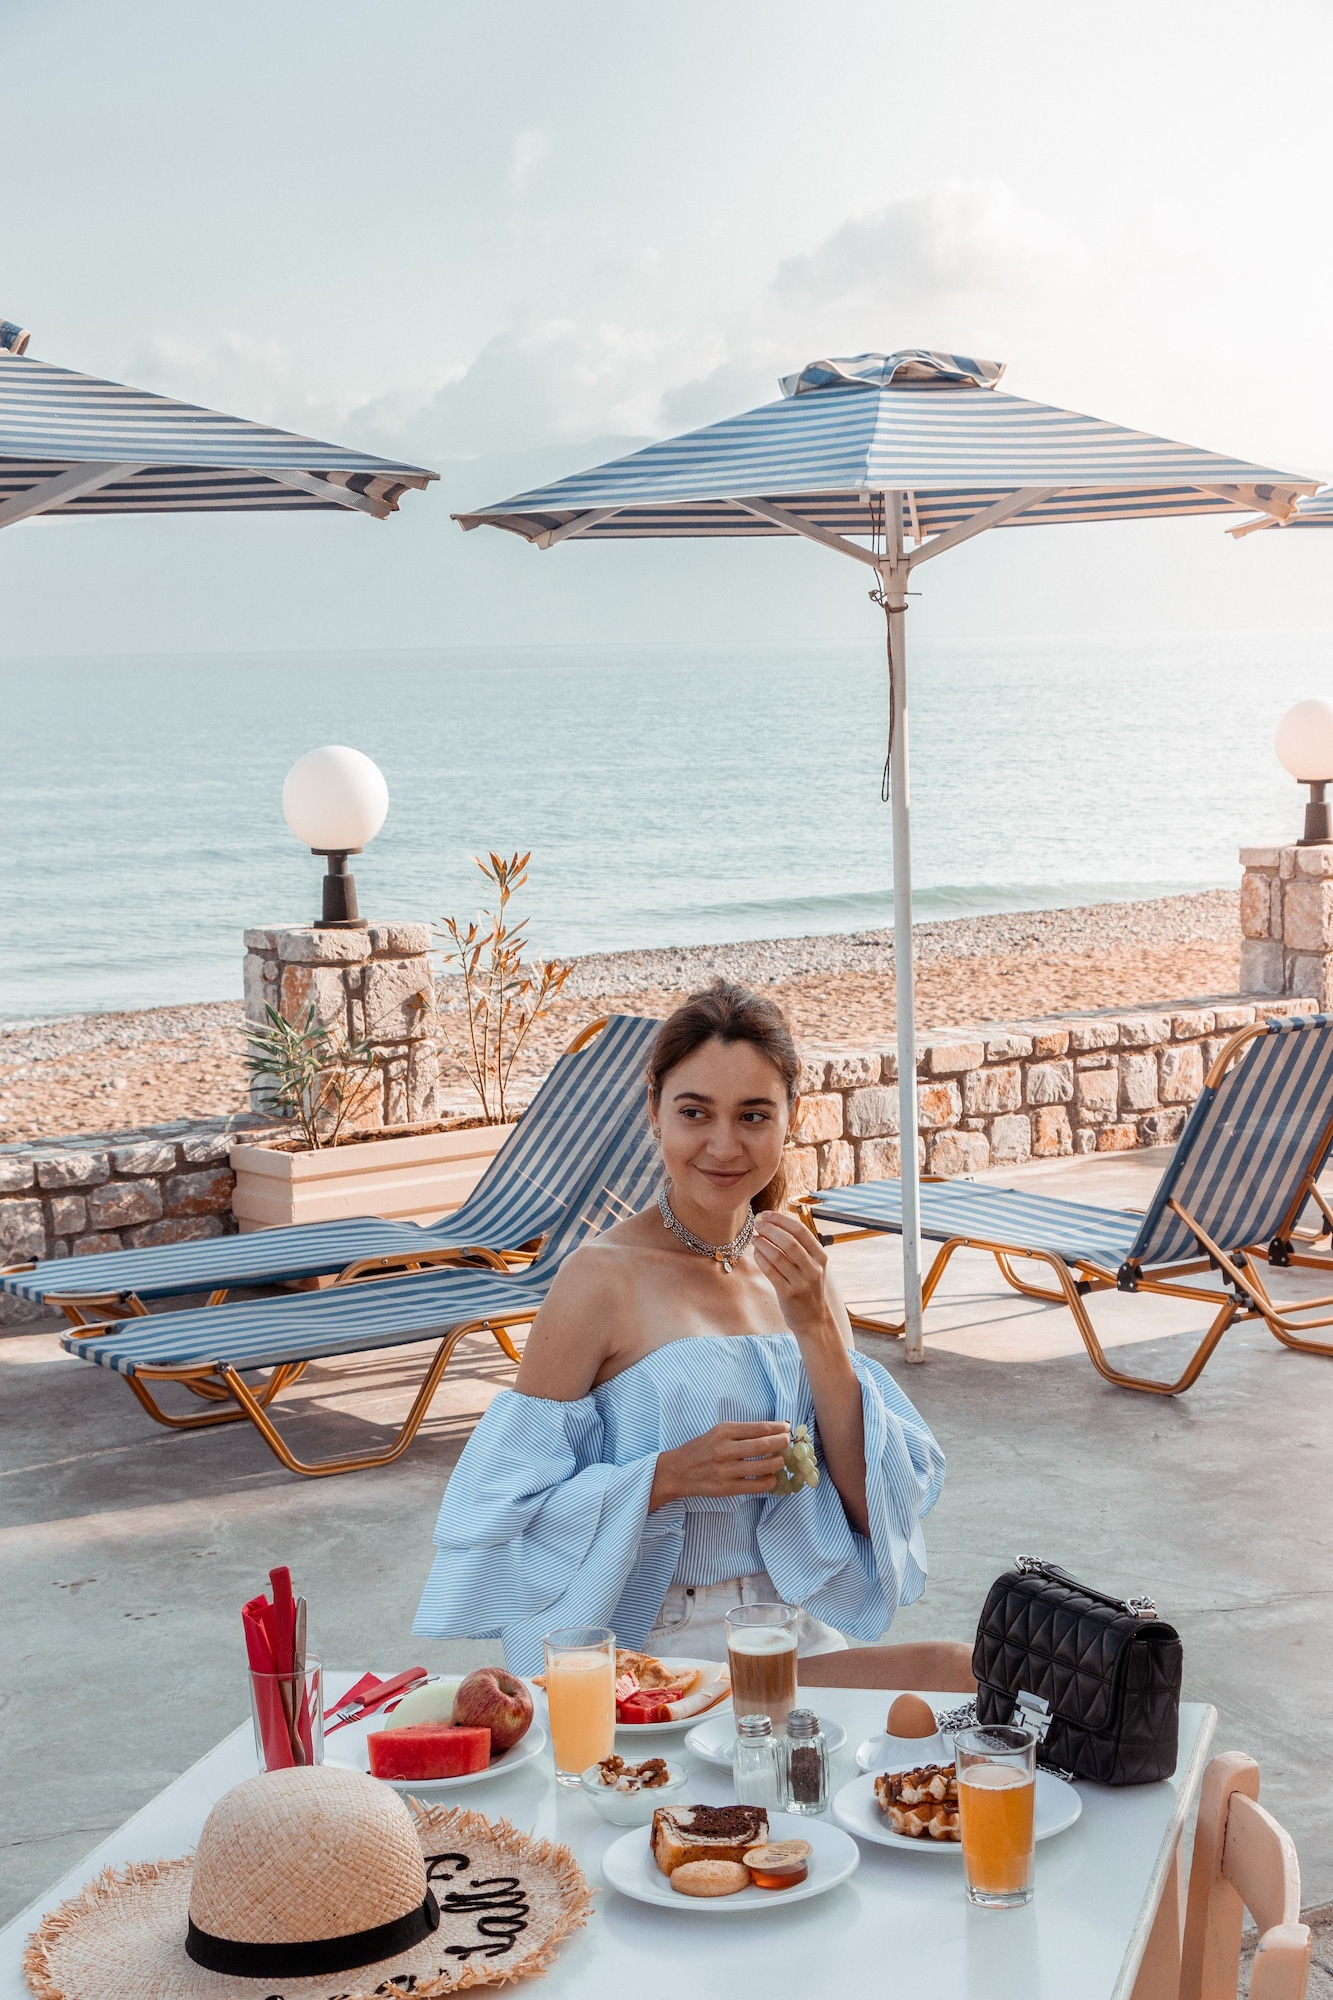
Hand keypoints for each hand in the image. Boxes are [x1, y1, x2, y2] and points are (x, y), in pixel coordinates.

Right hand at [649, 1421, 790, 1511]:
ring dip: (778, 1463)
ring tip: (781, 1460)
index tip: (787, 1428)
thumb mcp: (719, 1432)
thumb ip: (744, 1431)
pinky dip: (769, 1481)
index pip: (759, 1428)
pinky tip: (772, 1477)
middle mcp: (725, 1449)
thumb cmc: (701, 1448)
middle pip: (763, 1445)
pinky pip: (756, 1486)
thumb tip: (774, 1429)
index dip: (778, 1428)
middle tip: (788, 1444)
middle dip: (782, 1443)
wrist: (678, 1470)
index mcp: (724, 1431)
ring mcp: (727, 1470)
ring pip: (763, 1466)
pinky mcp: (728, 1488)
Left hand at [753, 1211, 832, 1337]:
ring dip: (763, 1243)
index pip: (801, 1231)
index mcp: (821, 1257)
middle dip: (770, 1230)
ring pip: (778, 1256)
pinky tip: (756, 1253)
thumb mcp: (813, 1266)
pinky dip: (761, 1259)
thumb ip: (801, 1247)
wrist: (814, 1319)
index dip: (782, 1220)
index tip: (767, 1214)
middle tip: (757, 1224)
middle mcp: (813, 1269)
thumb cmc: (809, 1288)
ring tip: (754, 1238)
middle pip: (789, 1242)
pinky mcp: (788, 1294)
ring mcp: (801, 1282)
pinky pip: (771, 1271)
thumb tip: (776, 1222)